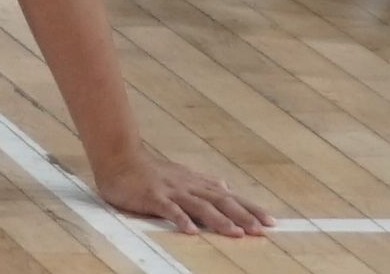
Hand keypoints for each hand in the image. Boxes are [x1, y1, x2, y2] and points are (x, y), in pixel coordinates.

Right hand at [94, 152, 269, 235]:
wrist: (118, 157)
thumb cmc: (150, 170)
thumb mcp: (181, 174)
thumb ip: (203, 183)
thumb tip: (227, 187)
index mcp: (197, 183)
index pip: (230, 197)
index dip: (251, 209)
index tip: (271, 222)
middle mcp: (189, 186)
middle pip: (221, 201)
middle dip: (243, 216)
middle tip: (262, 230)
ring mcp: (171, 190)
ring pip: (200, 205)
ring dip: (219, 219)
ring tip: (236, 233)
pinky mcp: (153, 196)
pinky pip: (168, 208)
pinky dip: (180, 218)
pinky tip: (191, 230)